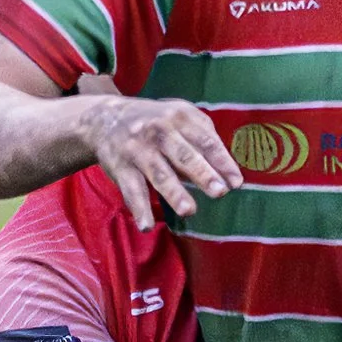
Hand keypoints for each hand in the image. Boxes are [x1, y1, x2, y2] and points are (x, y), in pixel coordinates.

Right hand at [83, 94, 241, 231]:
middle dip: (202, 174)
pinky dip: (138, 208)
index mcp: (179, 117)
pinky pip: (131, 190)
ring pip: (158, 173)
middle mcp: (158, 131)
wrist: (105, 119)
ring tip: (188, 210)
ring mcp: (138, 150)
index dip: (222, 162)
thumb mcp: (179, 115)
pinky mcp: (120, 167)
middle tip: (219, 192)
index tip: (236, 183)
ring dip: (173, 192)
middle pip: (184, 155)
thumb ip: (202, 136)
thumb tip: (225, 169)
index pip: (206, 141)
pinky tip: (146, 226)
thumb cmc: (155, 121)